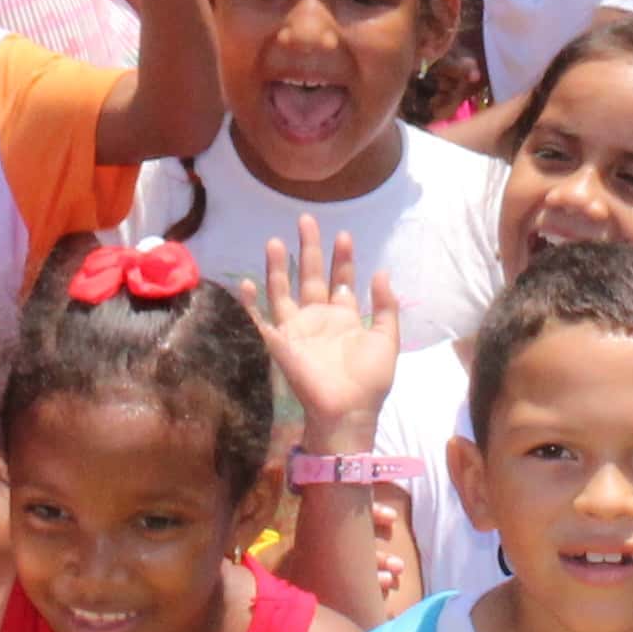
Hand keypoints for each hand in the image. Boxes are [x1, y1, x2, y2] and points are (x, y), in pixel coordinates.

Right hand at [256, 222, 405, 442]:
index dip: (342, 258)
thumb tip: (382, 271)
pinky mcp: (279, 343)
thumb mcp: (387, 338)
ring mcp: (296, 329)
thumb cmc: (370, 380)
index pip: (340, 279)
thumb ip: (385, 305)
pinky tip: (245, 283)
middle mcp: (317, 318)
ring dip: (278, 267)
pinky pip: (259, 320)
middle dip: (309, 249)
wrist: (348, 411)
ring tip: (274, 240)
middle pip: (310, 276)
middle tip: (307, 220)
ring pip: (283, 291)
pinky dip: (250, 303)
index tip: (344, 235)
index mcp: (343, 317)